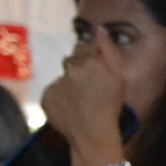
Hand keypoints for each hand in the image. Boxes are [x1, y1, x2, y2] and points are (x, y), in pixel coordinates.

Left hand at [40, 38, 126, 158]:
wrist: (93, 135)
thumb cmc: (110, 106)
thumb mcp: (119, 78)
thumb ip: (109, 51)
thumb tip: (99, 29)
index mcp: (88, 61)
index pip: (83, 48)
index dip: (90, 58)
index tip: (96, 71)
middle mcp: (69, 68)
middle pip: (71, 62)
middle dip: (79, 70)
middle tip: (89, 88)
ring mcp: (55, 83)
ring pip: (62, 78)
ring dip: (69, 85)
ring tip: (80, 102)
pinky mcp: (45, 97)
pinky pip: (53, 93)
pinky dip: (60, 99)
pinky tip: (71, 110)